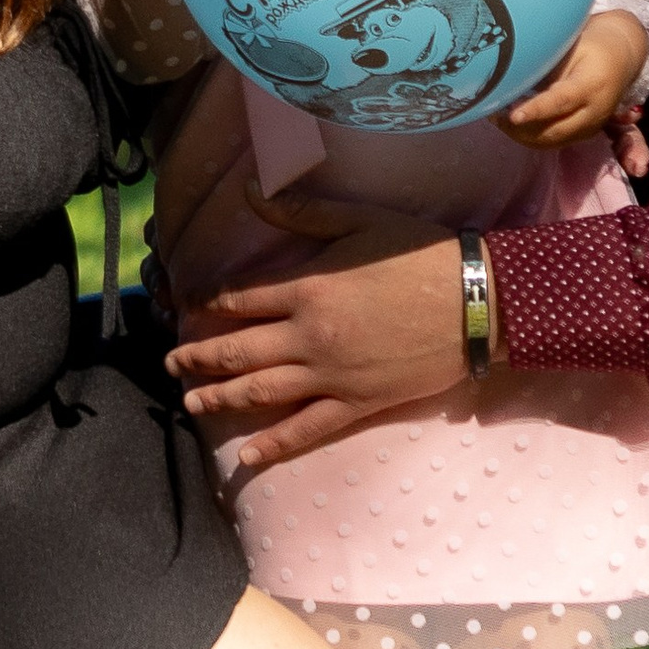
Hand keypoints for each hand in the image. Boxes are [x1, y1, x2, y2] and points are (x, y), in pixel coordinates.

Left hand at [168, 190, 467, 465]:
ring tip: (190, 404)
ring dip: (220, 399)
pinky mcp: (358, 404)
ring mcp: (332, 376)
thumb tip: (250, 193)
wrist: (477, 301)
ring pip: (261, 392)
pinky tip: (248, 456)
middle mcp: (309, 336)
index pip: (241, 300)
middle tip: (171, 364)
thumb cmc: (421, 253)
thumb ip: (301, 213)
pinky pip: (307, 429)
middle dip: (198, 358)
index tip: (189, 310)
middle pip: (238, 351)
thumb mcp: (359, 220)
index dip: (210, 306)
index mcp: (307, 288)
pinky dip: (276, 445)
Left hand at [495, 11, 647, 152]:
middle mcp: (595, 111)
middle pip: (555, 131)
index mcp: (591, 84)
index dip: (536, 110)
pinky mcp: (586, 133)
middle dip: (521, 130)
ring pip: (552, 141)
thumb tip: (508, 78)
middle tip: (493, 114)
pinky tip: (514, 123)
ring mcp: (592, 126)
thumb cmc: (590, 44)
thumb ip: (544, 65)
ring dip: (523, 135)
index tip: (512, 115)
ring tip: (498, 118)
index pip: (561, 101)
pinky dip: (532, 136)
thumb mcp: (569, 47)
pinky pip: (555, 142)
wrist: (622, 55)